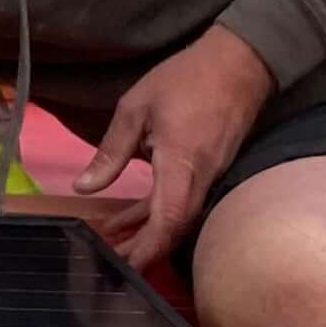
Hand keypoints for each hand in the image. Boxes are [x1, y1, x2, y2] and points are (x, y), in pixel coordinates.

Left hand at [71, 27, 274, 266]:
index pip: (169, 218)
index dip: (148, 247)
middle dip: (141, 250)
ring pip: (176, 216)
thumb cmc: (186, 78)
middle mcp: (200, 177)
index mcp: (181, 162)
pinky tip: (124, 219)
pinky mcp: (207, 170)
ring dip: (143, 233)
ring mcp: (208, 175)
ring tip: (107, 244)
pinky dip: (153, 213)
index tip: (124, 265)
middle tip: (106, 263)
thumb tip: (84, 187)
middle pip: (173, 228)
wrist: (241, 61)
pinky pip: (180, 200)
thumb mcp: (136, 108)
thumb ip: (111, 152)